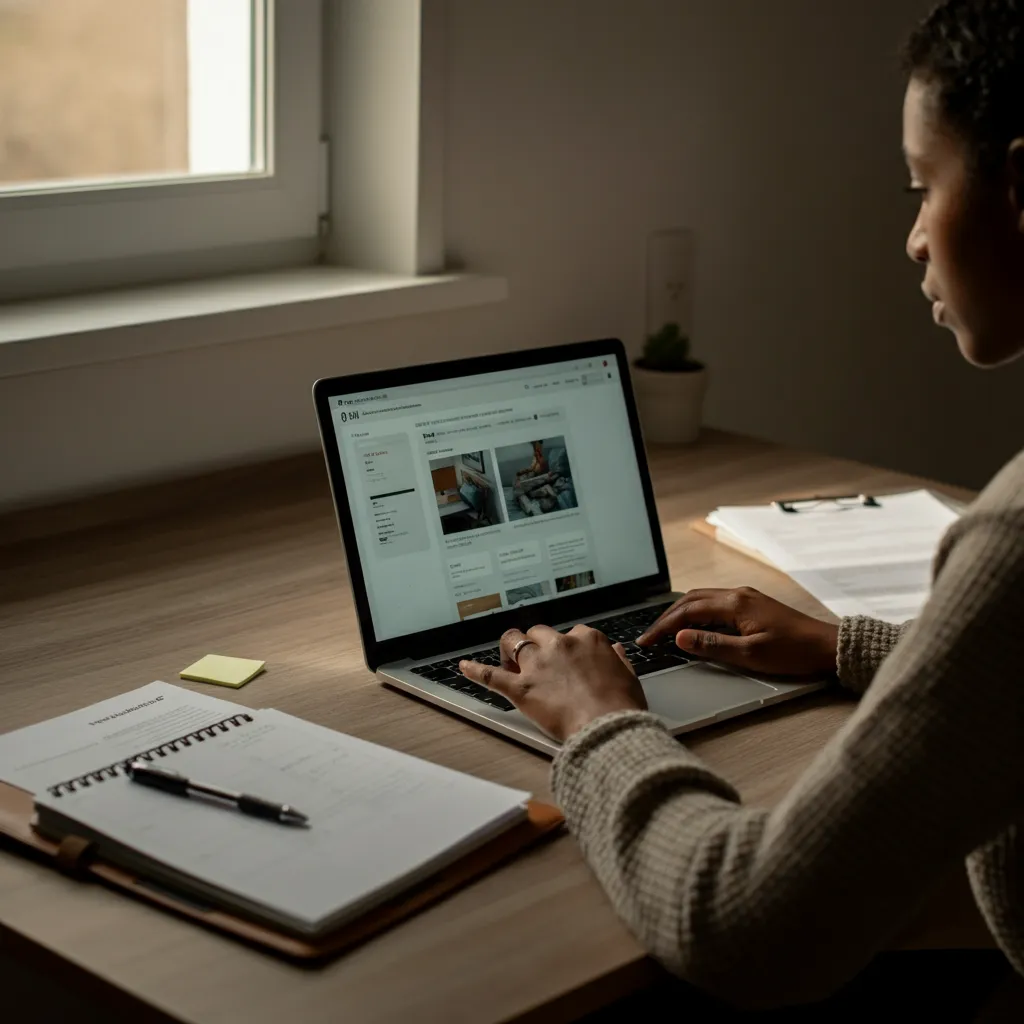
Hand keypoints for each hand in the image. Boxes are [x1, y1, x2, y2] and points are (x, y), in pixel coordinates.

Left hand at [459, 625, 646, 741]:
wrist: (608, 729)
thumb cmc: (621, 708)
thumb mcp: (629, 678)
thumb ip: (618, 660)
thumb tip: (615, 650)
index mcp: (588, 640)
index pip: (571, 633)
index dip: (566, 647)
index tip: (567, 658)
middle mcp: (560, 645)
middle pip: (539, 633)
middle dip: (536, 643)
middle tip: (536, 659)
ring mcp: (538, 665)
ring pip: (514, 642)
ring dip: (510, 648)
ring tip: (508, 657)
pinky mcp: (521, 689)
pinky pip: (492, 675)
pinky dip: (476, 670)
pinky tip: (465, 667)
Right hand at [636, 587, 838, 678]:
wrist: (827, 647)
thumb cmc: (793, 652)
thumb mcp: (750, 655)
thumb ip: (712, 645)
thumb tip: (680, 636)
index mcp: (735, 603)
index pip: (687, 611)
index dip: (663, 626)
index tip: (646, 641)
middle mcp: (737, 594)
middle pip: (690, 600)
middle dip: (666, 617)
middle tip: (650, 636)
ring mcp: (745, 597)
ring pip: (702, 599)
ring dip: (680, 613)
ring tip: (664, 631)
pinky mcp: (752, 604)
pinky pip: (715, 603)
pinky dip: (696, 613)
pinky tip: (693, 626)